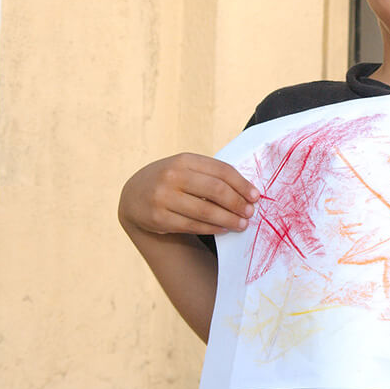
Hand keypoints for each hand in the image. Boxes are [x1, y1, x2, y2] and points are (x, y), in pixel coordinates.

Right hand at [118, 153, 258, 235]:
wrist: (134, 194)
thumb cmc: (171, 180)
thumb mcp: (186, 168)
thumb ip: (211, 175)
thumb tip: (246, 191)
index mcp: (184, 160)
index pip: (221, 171)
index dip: (242, 184)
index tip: (256, 196)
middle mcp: (172, 176)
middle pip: (216, 190)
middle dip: (237, 203)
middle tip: (250, 212)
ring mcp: (164, 197)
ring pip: (205, 211)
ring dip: (229, 219)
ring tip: (242, 224)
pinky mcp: (159, 218)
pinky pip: (193, 225)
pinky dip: (212, 228)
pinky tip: (224, 228)